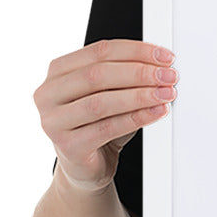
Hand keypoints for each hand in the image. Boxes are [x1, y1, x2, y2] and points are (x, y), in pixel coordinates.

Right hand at [34, 39, 176, 192]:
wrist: (86, 166)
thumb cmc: (98, 124)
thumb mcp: (109, 93)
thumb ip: (125, 76)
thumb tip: (160, 66)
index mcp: (58, 72)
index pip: (99, 51)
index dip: (135, 51)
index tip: (164, 56)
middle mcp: (48, 94)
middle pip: (98, 74)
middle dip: (139, 73)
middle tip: (168, 75)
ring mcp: (53, 121)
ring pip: (101, 102)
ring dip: (140, 96)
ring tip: (166, 94)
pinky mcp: (68, 146)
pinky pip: (107, 128)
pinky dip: (136, 118)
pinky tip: (156, 112)